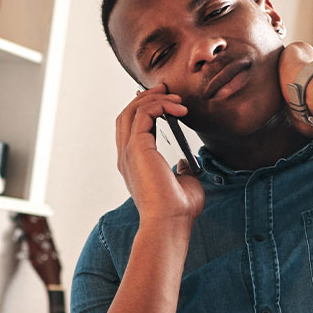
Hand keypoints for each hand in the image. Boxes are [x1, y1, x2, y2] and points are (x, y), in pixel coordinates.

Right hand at [115, 84, 204, 224]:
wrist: (170, 223)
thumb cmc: (178, 209)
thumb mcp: (184, 182)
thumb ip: (182, 169)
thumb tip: (186, 162)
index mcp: (133, 163)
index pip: (131, 127)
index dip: (145, 109)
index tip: (165, 100)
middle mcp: (126, 156)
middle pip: (126, 114)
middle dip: (146, 97)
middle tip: (167, 89)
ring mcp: (128, 152)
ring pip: (132, 111)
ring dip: (155, 99)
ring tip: (177, 100)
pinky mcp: (136, 149)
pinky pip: (142, 115)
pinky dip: (159, 106)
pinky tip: (178, 110)